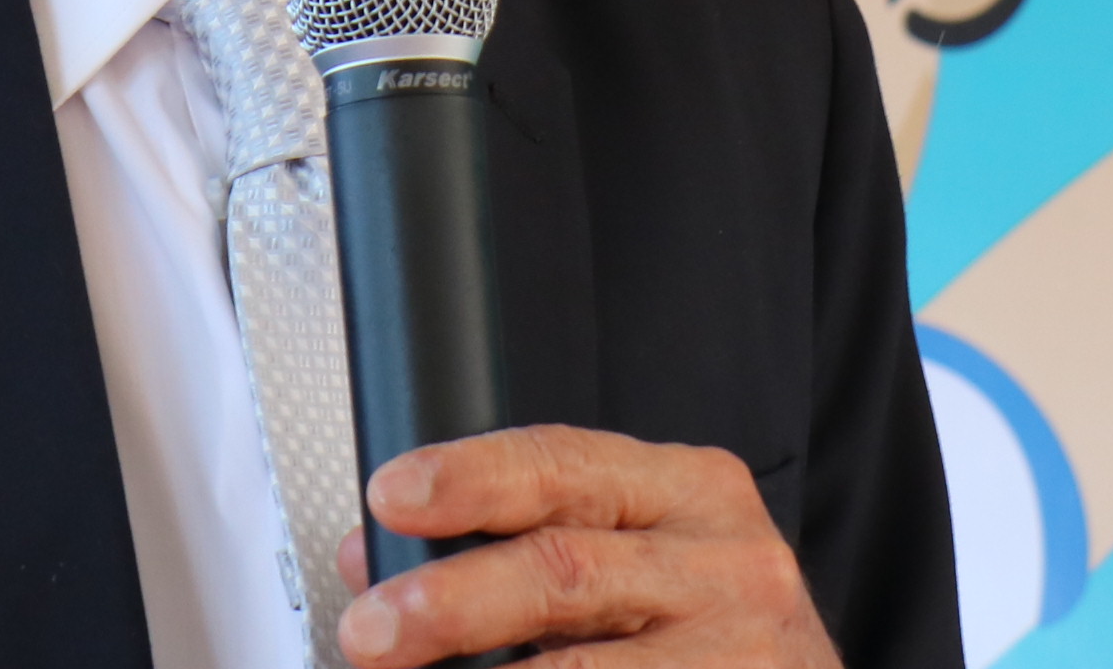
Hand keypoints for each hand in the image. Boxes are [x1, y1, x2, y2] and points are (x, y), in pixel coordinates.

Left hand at [331, 427, 837, 668]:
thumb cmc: (709, 628)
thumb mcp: (638, 561)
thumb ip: (520, 545)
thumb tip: (376, 559)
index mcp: (690, 491)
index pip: (566, 464)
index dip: (472, 477)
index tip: (393, 497)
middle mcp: (726, 563)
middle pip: (567, 568)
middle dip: (452, 601)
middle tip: (371, 633)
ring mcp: (741, 650)